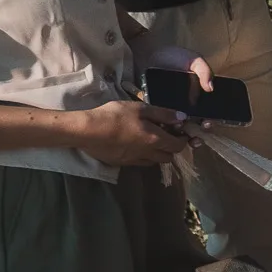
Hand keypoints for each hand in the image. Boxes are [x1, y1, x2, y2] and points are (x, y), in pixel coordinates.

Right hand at [82, 99, 197, 166]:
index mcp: (155, 140)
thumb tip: (182, 119)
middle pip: (168, 157)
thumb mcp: (141, 108)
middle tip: (166, 134)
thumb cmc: (115, 116)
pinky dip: (144, 156)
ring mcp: (134, 160)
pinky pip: (140, 162)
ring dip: (158, 153)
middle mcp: (148, 154)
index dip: (183, 139)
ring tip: (152, 139)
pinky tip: (136, 145)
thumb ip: (163, 114)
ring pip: (154, 161)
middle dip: (172, 148)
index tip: (180, 130)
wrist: (87, 131)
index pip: (178, 146)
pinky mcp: (122, 163)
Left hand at [132, 43, 226, 127]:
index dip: (210, 121)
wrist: (151, 54)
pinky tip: (166, 126)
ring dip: (181, 131)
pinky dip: (163, 125)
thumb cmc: (175, 57)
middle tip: (197, 131)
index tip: (208, 123)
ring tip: (181, 129)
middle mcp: (185, 106)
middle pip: (193, 124)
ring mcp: (169, 109)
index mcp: (198, 97)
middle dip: (197, 131)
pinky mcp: (155, 109)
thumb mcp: (194, 61)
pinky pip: (160, 120)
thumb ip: (205, 71)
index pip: (208, 113)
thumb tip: (211, 88)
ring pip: (177, 125)